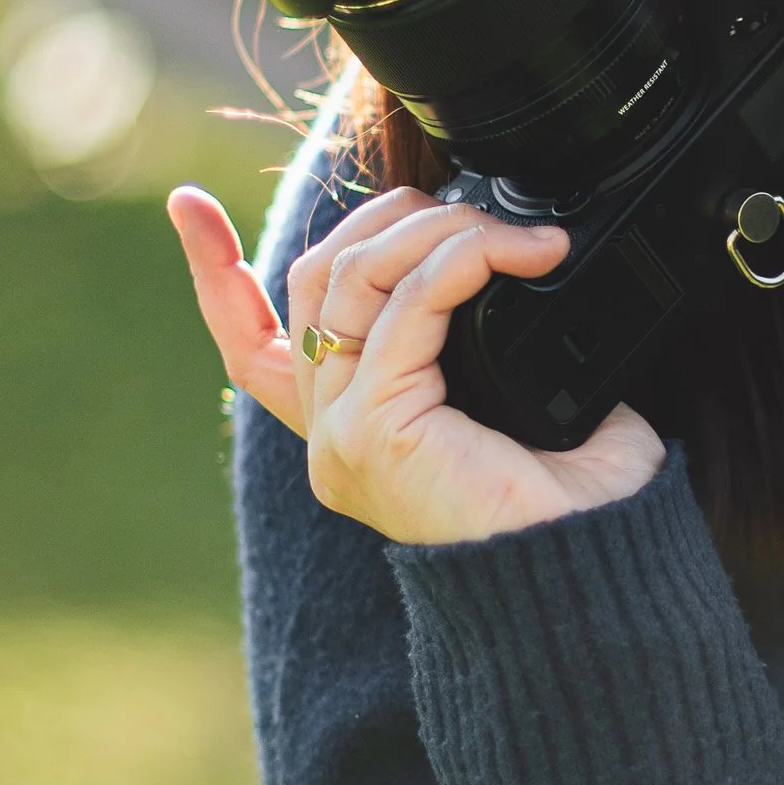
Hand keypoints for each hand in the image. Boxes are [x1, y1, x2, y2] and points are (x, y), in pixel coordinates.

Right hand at [167, 183, 663, 545]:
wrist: (595, 578)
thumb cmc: (577, 501)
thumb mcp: (519, 399)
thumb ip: (487, 336)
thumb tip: (518, 257)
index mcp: (353, 428)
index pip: (252, 344)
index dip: (213, 272)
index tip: (188, 205)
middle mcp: (331, 432)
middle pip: (317, 279)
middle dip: (394, 217)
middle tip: (481, 212)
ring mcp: (342, 433)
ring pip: (351, 276)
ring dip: (436, 229)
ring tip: (516, 236)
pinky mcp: (374, 431)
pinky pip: (409, 304)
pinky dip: (465, 260)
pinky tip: (521, 254)